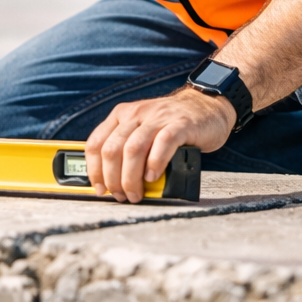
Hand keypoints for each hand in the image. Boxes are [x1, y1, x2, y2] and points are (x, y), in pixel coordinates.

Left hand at [85, 87, 234, 202]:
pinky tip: (153, 176)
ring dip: (131, 177)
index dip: (94, 171)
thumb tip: (113, 183)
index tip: (100, 189)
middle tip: (123, 195)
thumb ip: (127, 150)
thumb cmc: (172, 125)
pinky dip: (155, 164)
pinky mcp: (180, 124)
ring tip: (136, 193)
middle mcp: (136, 114)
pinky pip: (162, 144)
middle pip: (112, 150)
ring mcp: (158, 118)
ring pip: (133, 149)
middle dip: (113, 179)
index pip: (96, 144)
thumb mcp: (142, 130)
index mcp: (121, 115)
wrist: (206, 106)